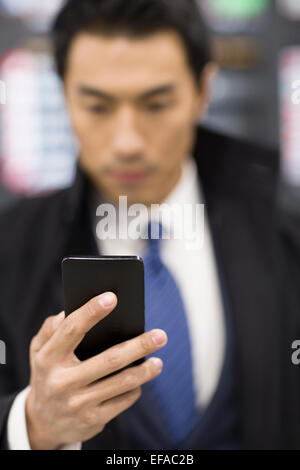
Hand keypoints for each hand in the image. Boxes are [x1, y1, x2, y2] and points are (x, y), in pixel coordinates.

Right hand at [26, 292, 166, 448]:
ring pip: (122, 382)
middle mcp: (62, 381)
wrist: (42, 422)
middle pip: (110, 359)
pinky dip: (134, 389)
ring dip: (145, 371)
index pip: (72, 330)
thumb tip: (65, 313)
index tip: (112, 297)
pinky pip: (122, 401)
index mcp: (48, 358)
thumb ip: (50, 329)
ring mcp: (78, 403)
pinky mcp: (92, 420)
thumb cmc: (47, 374)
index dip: (91, 312)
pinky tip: (140, 380)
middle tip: (161, 335)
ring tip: (158, 361)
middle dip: (139, 346)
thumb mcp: (38, 351)